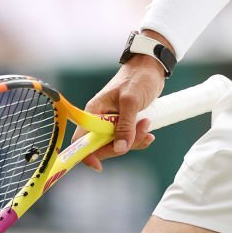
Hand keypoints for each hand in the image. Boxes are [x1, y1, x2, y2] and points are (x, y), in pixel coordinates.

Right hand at [72, 56, 164, 170]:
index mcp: (94, 111)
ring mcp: (111, 121)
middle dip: (121, 145)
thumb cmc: (138, 77)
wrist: (151, 67)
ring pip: (116, 144)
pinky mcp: (123, 123)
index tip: (99, 165)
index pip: (81, 139)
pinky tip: (148, 132)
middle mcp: (100, 118)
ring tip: (147, 125)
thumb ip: (125, 125)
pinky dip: (137, 138)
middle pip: (101, 146)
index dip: (86, 154)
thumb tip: (120, 149)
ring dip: (133, 140)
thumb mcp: (132, 100)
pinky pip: (126, 139)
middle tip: (141, 132)